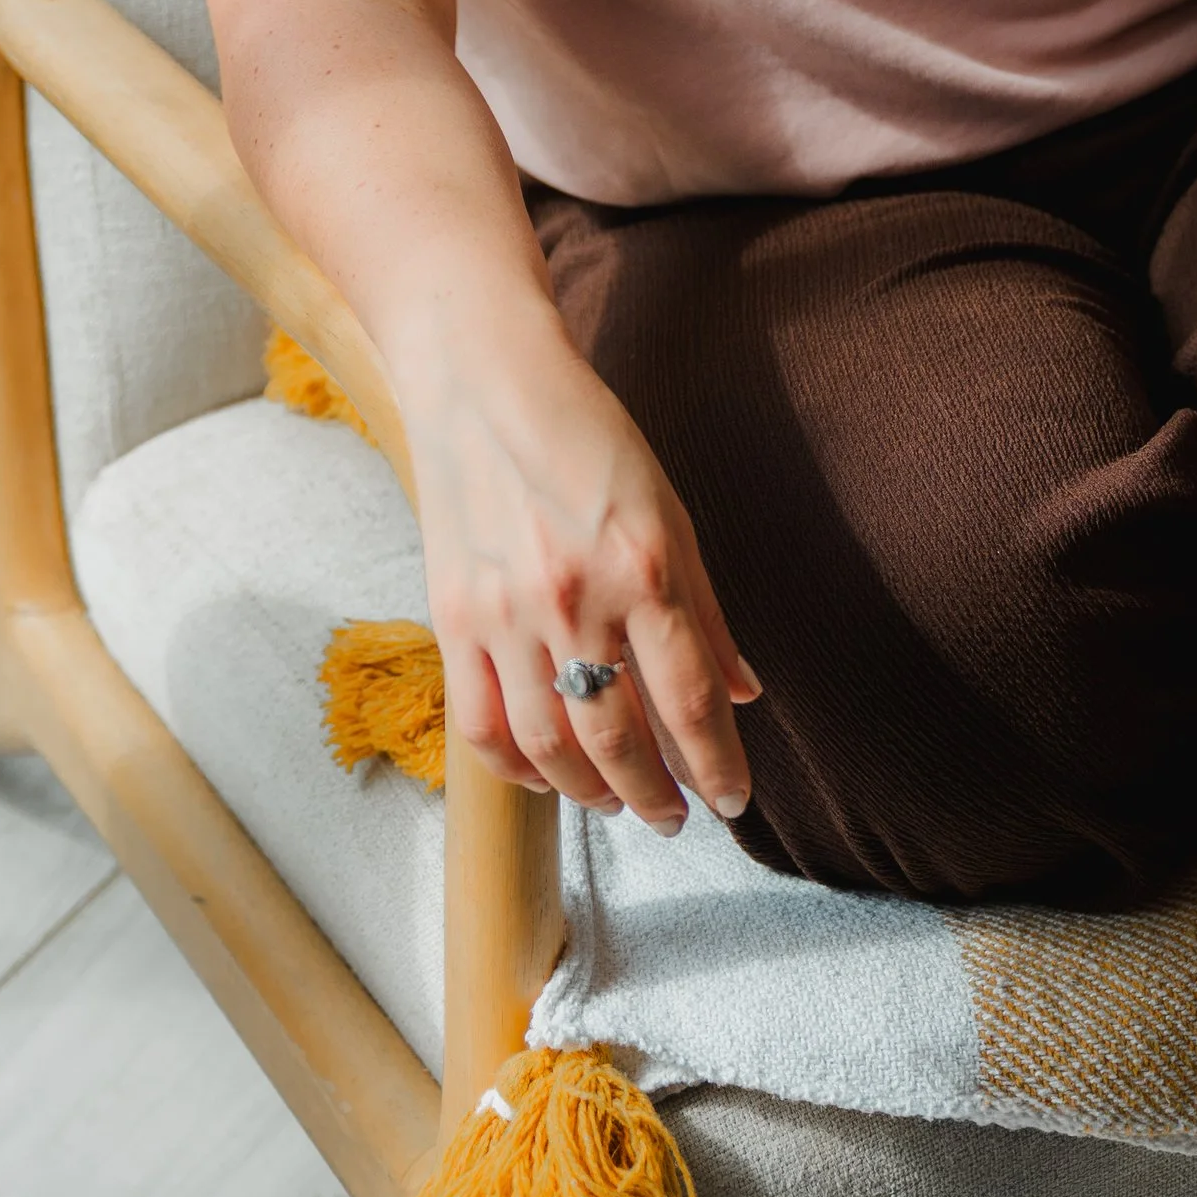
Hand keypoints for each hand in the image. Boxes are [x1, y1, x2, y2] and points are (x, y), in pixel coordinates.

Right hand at [398, 316, 758, 836]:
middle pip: (621, 739)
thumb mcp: (669, 508)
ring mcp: (507, 615)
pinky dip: (517, 770)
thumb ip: (706, 607)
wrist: (483, 378)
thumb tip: (743, 691)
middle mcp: (576, 600)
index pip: (691, 700)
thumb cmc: (587, 434)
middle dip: (657, 795)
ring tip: (618, 803)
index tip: (732, 801)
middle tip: (676, 818)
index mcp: (644, 567)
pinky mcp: (453, 620)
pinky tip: (546, 777)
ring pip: (552, 748)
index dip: (717, 764)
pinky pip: (482, 727)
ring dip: (591, 794)